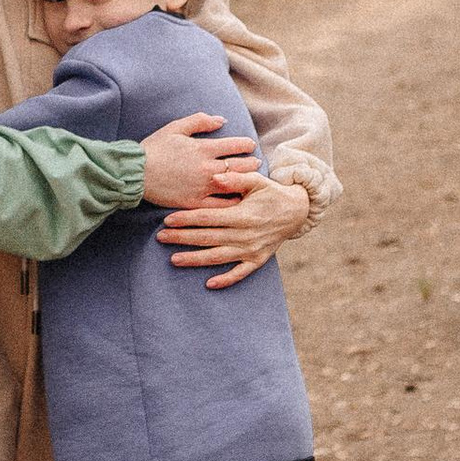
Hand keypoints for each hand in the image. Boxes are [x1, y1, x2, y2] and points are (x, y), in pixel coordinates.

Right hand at [136, 112, 252, 209]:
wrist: (136, 173)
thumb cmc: (154, 149)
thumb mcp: (176, 128)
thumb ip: (200, 121)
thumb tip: (221, 120)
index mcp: (203, 148)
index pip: (235, 145)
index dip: (246, 145)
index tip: (250, 146)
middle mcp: (207, 168)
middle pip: (239, 166)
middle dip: (251, 163)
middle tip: (256, 162)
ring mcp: (203, 187)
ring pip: (233, 185)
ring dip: (246, 181)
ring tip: (252, 180)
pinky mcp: (195, 203)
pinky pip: (220, 206)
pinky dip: (232, 203)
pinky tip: (237, 200)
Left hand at [156, 173, 310, 287]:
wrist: (298, 211)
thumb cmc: (271, 193)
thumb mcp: (256, 181)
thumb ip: (235, 178)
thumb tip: (215, 176)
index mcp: (243, 214)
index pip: (208, 217)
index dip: (187, 219)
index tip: (168, 220)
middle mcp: (245, 235)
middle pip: (208, 238)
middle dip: (182, 238)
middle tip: (161, 238)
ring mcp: (252, 250)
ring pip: (218, 257)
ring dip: (195, 259)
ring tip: (174, 260)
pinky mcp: (258, 260)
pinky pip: (240, 273)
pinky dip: (225, 280)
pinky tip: (209, 284)